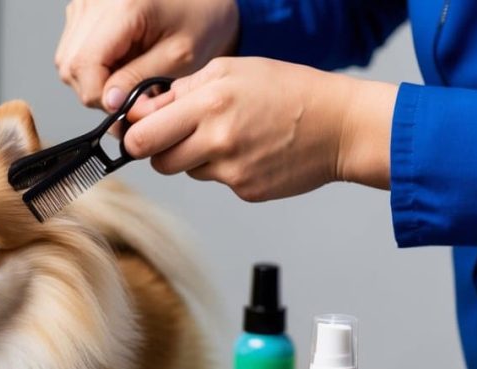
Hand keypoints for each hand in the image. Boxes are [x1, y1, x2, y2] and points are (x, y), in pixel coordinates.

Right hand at [55, 0, 238, 111]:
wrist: (205, 0)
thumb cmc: (200, 20)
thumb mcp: (178, 57)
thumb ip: (139, 81)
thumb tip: (109, 103)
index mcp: (122, 6)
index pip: (84, 66)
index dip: (100, 96)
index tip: (123, 107)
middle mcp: (96, 0)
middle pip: (70, 65)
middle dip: (96, 91)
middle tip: (127, 97)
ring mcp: (85, 2)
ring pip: (67, 60)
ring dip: (93, 79)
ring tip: (126, 77)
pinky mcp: (82, 8)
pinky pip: (72, 50)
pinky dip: (91, 65)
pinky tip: (118, 61)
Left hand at [123, 57, 397, 200]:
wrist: (341, 126)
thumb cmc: (289, 92)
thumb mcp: (233, 71)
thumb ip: (182, 91)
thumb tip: (141, 111)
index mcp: (210, 104)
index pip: (142, 136)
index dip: (135, 135)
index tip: (137, 132)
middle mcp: (217, 139)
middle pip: (156, 161)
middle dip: (157, 150)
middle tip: (173, 137)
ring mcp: (231, 170)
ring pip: (185, 171)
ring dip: (193, 157)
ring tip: (226, 136)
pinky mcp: (245, 190)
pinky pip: (216, 181)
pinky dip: (224, 168)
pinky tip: (249, 151)